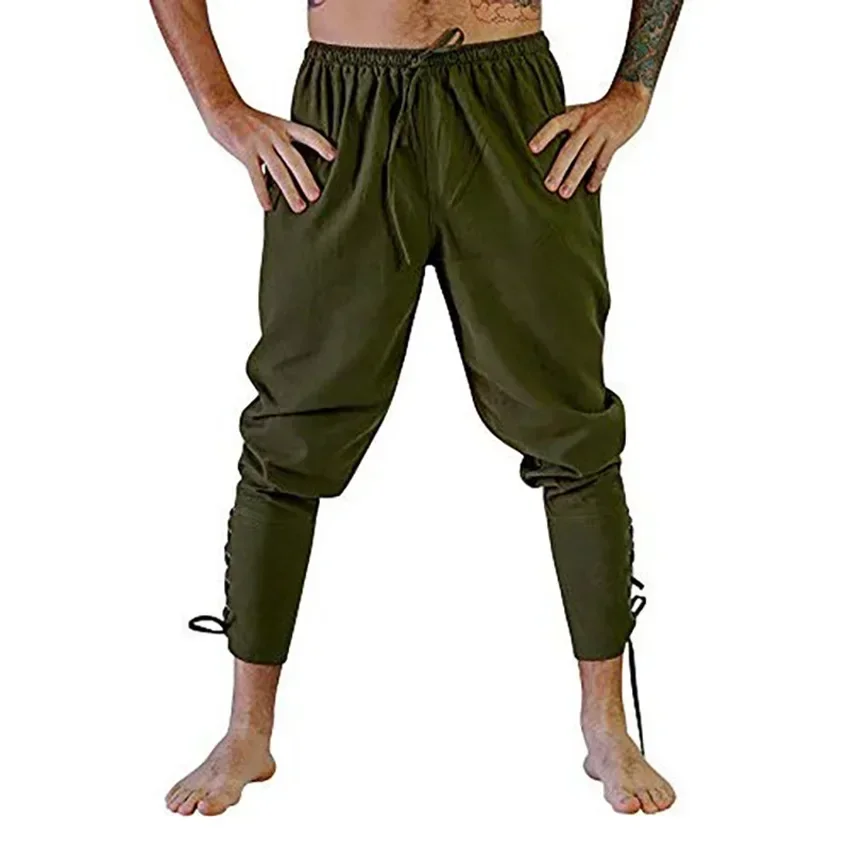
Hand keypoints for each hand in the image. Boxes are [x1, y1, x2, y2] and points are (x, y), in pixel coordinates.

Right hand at [205, 101, 336, 211]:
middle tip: (316, 196)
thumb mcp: (272, 124)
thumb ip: (284, 142)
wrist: (221, 107)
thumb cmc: (248, 121)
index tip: (334, 156)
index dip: (321, 144)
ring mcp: (260, 144)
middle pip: (295, 159)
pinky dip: (262, 193)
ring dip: (289, 191)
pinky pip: (256, 176)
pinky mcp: (245, 152)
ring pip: (278, 171)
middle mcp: (274, 135)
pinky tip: (268, 207)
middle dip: (306, 179)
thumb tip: (298, 166)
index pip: (307, 134)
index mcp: (283, 127)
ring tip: (299, 207)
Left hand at [529, 79, 650, 197]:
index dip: (544, 136)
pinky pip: (604, 162)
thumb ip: (566, 124)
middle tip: (549, 186)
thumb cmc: (601, 108)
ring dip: (574, 177)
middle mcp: (587, 124)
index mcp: (576, 115)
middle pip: (570, 149)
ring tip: (565, 192)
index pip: (556, 124)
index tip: (532, 148)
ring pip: (586, 159)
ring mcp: (601, 133)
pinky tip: (591, 188)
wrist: (630, 97)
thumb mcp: (581, 110)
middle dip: (559, 169)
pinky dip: (597, 176)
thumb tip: (544, 140)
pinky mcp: (614, 141)